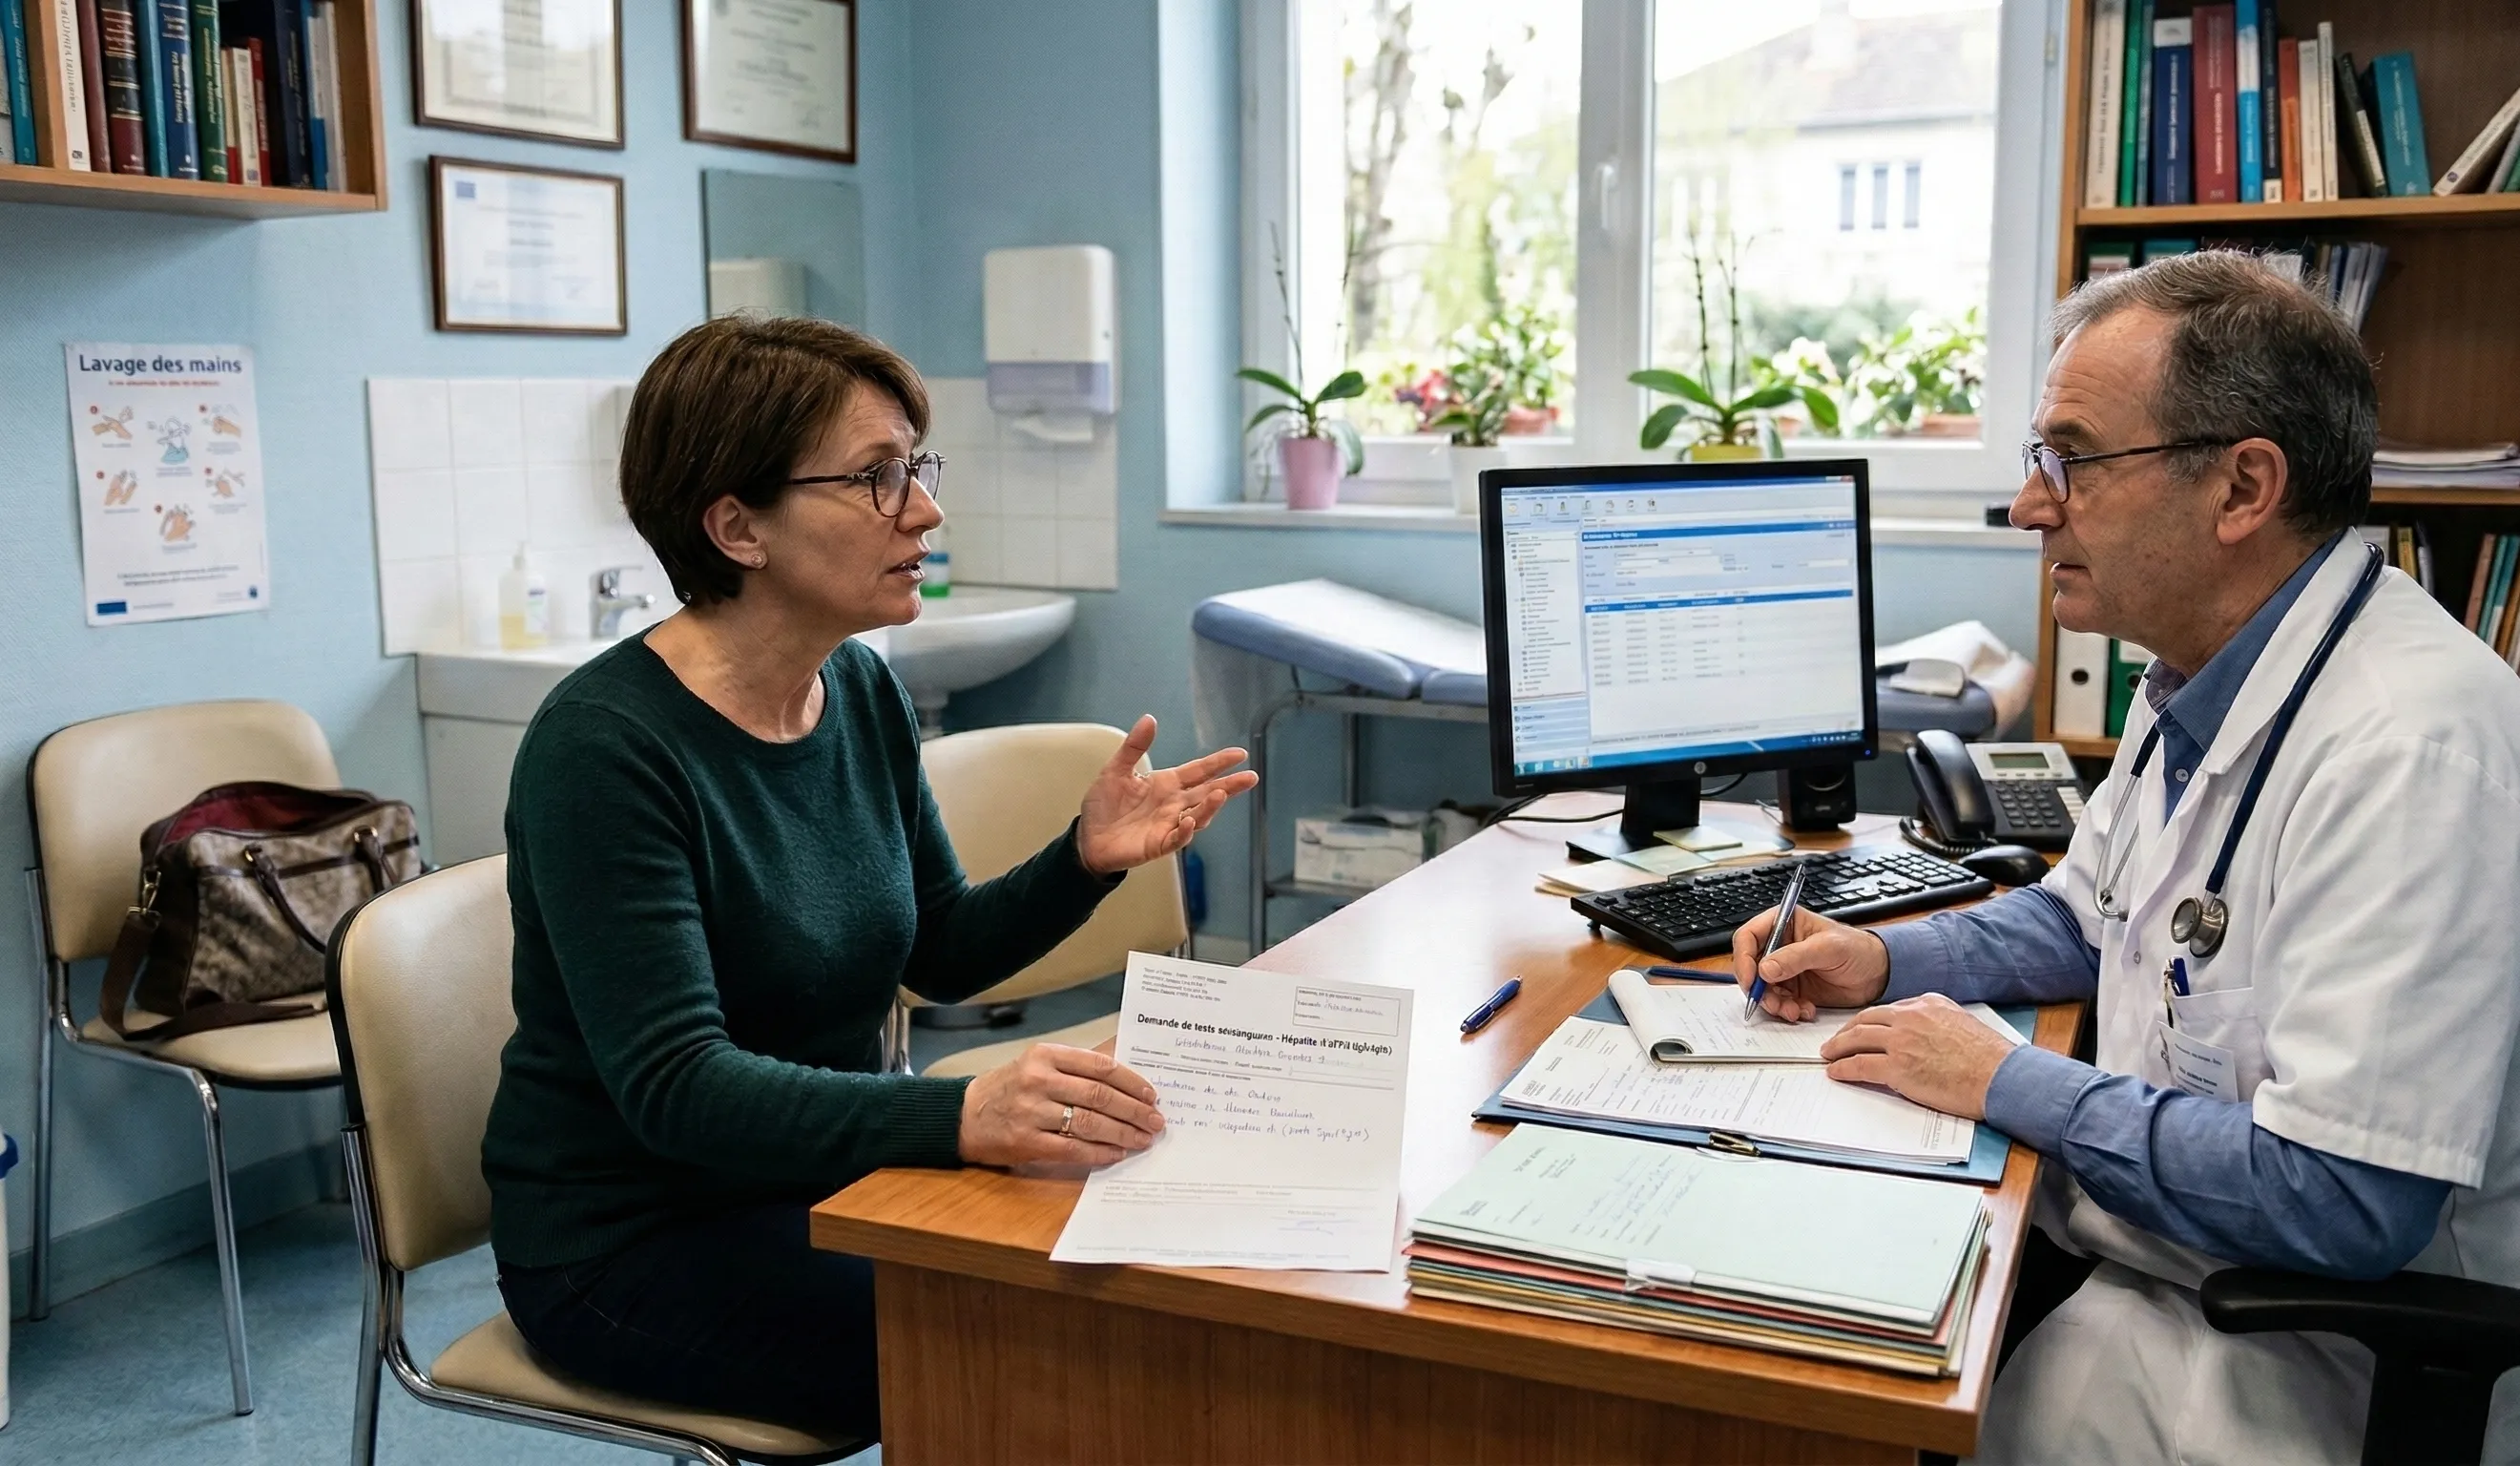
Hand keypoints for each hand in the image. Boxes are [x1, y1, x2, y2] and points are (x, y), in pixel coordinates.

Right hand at [958, 1043, 1164, 1167]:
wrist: (964, 1116)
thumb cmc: (1010, 1088)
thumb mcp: (1038, 1065)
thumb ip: (1077, 1069)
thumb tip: (1128, 1078)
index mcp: (1045, 1055)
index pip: (1100, 1066)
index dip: (1131, 1081)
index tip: (1151, 1094)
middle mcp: (1038, 1080)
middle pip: (1099, 1095)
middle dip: (1133, 1110)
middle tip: (1156, 1121)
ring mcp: (1031, 1112)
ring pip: (1089, 1122)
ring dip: (1122, 1133)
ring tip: (1143, 1139)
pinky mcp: (1027, 1142)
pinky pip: (1073, 1148)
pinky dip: (1099, 1152)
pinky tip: (1116, 1153)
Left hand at [1076, 715, 1258, 875]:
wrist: (1088, 836)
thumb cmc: (1104, 804)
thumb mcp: (1116, 770)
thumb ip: (1134, 747)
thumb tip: (1149, 718)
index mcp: (1167, 784)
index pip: (1199, 771)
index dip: (1219, 763)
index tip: (1240, 754)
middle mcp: (1174, 804)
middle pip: (1208, 793)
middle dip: (1230, 785)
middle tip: (1251, 777)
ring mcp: (1169, 824)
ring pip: (1198, 816)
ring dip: (1210, 806)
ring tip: (1221, 794)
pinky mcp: (1158, 844)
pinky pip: (1176, 839)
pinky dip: (1185, 831)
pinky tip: (1190, 821)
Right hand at [1730, 905, 1890, 1020]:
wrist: (1878, 975)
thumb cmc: (1859, 950)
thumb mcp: (1828, 948)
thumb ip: (1796, 957)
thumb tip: (1765, 969)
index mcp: (1783, 923)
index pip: (1748, 937)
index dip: (1743, 959)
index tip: (1752, 980)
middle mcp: (1779, 945)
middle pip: (1750, 966)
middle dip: (1758, 988)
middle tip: (1771, 1002)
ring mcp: (1784, 969)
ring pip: (1761, 988)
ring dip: (1773, 1003)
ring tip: (1792, 1010)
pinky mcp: (1792, 989)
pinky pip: (1777, 1002)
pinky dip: (1786, 1010)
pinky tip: (1804, 1010)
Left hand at [1818, 993, 2015, 1119]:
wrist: (2000, 1076)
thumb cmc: (1989, 1057)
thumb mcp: (1962, 1021)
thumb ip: (1937, 1020)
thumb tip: (1922, 1030)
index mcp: (1927, 1003)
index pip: (1886, 1009)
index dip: (1868, 1021)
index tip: (1859, 1028)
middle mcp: (1910, 1017)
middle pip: (1865, 1020)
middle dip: (1845, 1031)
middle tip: (1834, 1040)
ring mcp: (1902, 1041)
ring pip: (1856, 1039)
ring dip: (1837, 1047)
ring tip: (1828, 1054)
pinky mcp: (1898, 1068)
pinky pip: (1859, 1065)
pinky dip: (1843, 1068)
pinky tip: (1836, 1071)